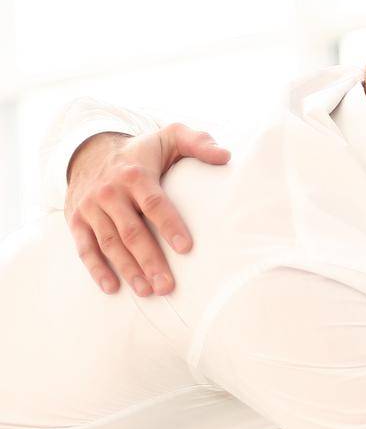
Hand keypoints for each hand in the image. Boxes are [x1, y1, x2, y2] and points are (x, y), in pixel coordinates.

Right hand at [65, 124, 229, 296]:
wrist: (90, 151)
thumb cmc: (142, 151)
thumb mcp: (170, 137)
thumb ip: (198, 143)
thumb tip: (226, 156)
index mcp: (135, 175)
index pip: (154, 203)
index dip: (170, 225)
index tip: (186, 248)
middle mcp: (109, 192)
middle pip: (132, 231)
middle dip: (150, 260)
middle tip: (168, 286)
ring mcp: (91, 207)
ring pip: (109, 243)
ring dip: (128, 269)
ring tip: (148, 292)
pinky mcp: (76, 220)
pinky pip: (85, 247)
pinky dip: (96, 269)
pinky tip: (112, 287)